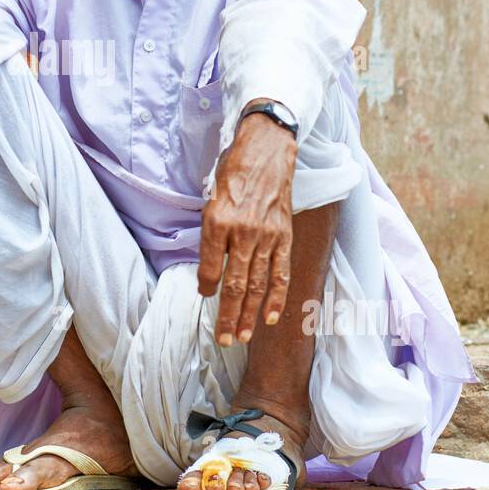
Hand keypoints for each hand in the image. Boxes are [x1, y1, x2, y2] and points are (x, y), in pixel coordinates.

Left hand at [198, 112, 296, 343]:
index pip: (210, 266)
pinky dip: (275, 297)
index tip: (204, 296)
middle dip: (228, 316)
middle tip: (224, 340)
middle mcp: (243, 231)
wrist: (267, 149)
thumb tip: (209, 268)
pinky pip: (280, 273)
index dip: (206, 287)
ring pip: (257, 285)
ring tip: (242, 336)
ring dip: (249, 315)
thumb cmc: (233, 171)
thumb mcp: (210, 197)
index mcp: (218, 221)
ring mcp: (267, 236)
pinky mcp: (284, 236)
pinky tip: (270, 317)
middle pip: (235, 284)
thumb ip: (210, 233)